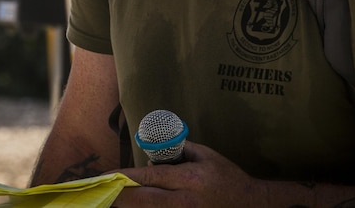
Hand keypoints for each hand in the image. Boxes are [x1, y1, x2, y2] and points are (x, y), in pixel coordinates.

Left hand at [113, 141, 259, 206]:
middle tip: (104, 192)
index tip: (109, 176)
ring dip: (131, 207)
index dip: (126, 177)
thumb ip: (179, 152)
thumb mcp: (206, 155)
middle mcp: (185, 200)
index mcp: (189, 179)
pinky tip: (138, 206)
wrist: (250, 204)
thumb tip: (152, 159)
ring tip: (116, 201)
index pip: (150, 178)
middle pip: (144, 201)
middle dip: (121, 197)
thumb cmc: (227, 177)